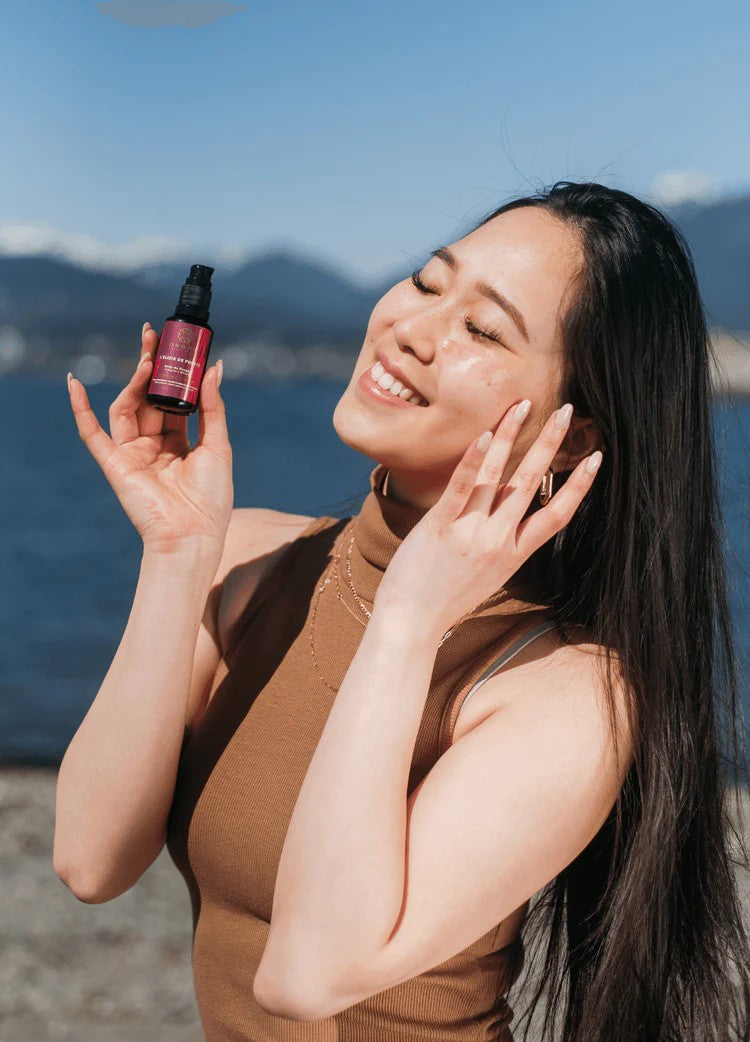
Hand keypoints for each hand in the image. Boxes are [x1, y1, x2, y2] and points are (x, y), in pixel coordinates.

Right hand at [68, 321, 233, 556]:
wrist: (194, 536)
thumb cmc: (211, 499)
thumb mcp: (218, 446)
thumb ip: (213, 407)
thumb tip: (214, 367)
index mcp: (179, 442)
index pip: (173, 399)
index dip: (173, 373)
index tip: (177, 343)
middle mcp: (153, 445)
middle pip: (147, 398)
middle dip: (150, 366)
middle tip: (153, 334)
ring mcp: (132, 454)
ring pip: (127, 408)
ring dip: (133, 382)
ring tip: (146, 359)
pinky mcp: (115, 465)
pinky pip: (92, 434)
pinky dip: (81, 409)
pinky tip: (74, 383)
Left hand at [373, 399, 602, 637]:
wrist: (411, 624)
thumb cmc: (444, 600)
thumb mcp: (486, 575)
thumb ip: (499, 545)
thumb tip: (503, 517)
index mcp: (514, 554)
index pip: (557, 515)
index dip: (579, 485)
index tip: (596, 458)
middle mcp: (499, 541)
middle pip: (531, 483)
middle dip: (551, 444)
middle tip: (567, 411)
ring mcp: (471, 533)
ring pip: (499, 477)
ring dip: (512, 436)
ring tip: (523, 405)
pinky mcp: (440, 527)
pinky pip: (461, 489)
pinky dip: (473, 461)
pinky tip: (484, 436)